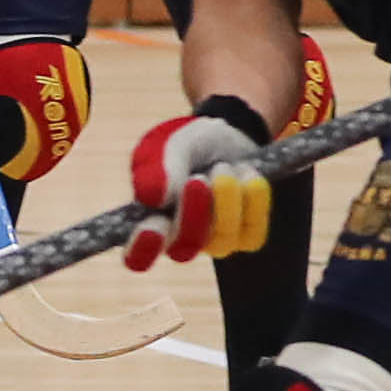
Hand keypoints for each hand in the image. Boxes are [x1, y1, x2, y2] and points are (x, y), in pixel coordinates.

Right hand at [120, 104, 277, 269]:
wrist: (232, 136)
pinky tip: (247, 173)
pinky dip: (253, 199)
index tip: (153, 227)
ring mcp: (215, 241)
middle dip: (193, 213)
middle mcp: (179, 239)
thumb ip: (160, 169)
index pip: (138, 254)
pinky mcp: (246, 236)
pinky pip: (253, 230)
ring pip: (221, 240)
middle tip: (198, 178)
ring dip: (225, 198)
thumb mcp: (172, 143)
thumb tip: (154, 199)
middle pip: (183, 247)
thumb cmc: (190, 145)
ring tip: (224, 166)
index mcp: (150, 221)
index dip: (143, 249)